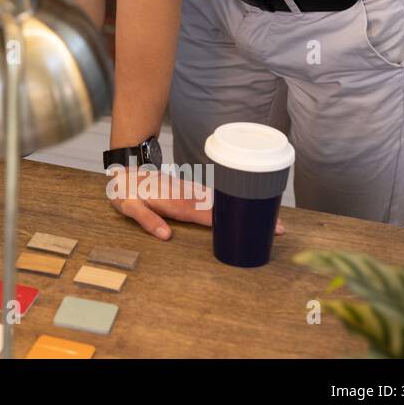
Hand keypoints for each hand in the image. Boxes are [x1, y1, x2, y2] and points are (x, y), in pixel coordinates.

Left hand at [106, 165, 284, 240]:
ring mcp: (191, 190)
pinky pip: (214, 195)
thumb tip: (167, 236)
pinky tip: (246, 206)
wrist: (126, 167)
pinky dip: (231, 200)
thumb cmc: (127, 190)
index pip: (205, 216)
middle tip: (278, 226)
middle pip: (222, 208)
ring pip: (222, 200)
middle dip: (248, 216)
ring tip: (272, 217)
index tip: (248, 230)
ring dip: (245, 207)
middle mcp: (188, 196)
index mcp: (175, 204)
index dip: (226, 224)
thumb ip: (147, 220)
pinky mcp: (190, 188)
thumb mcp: (129, 207)